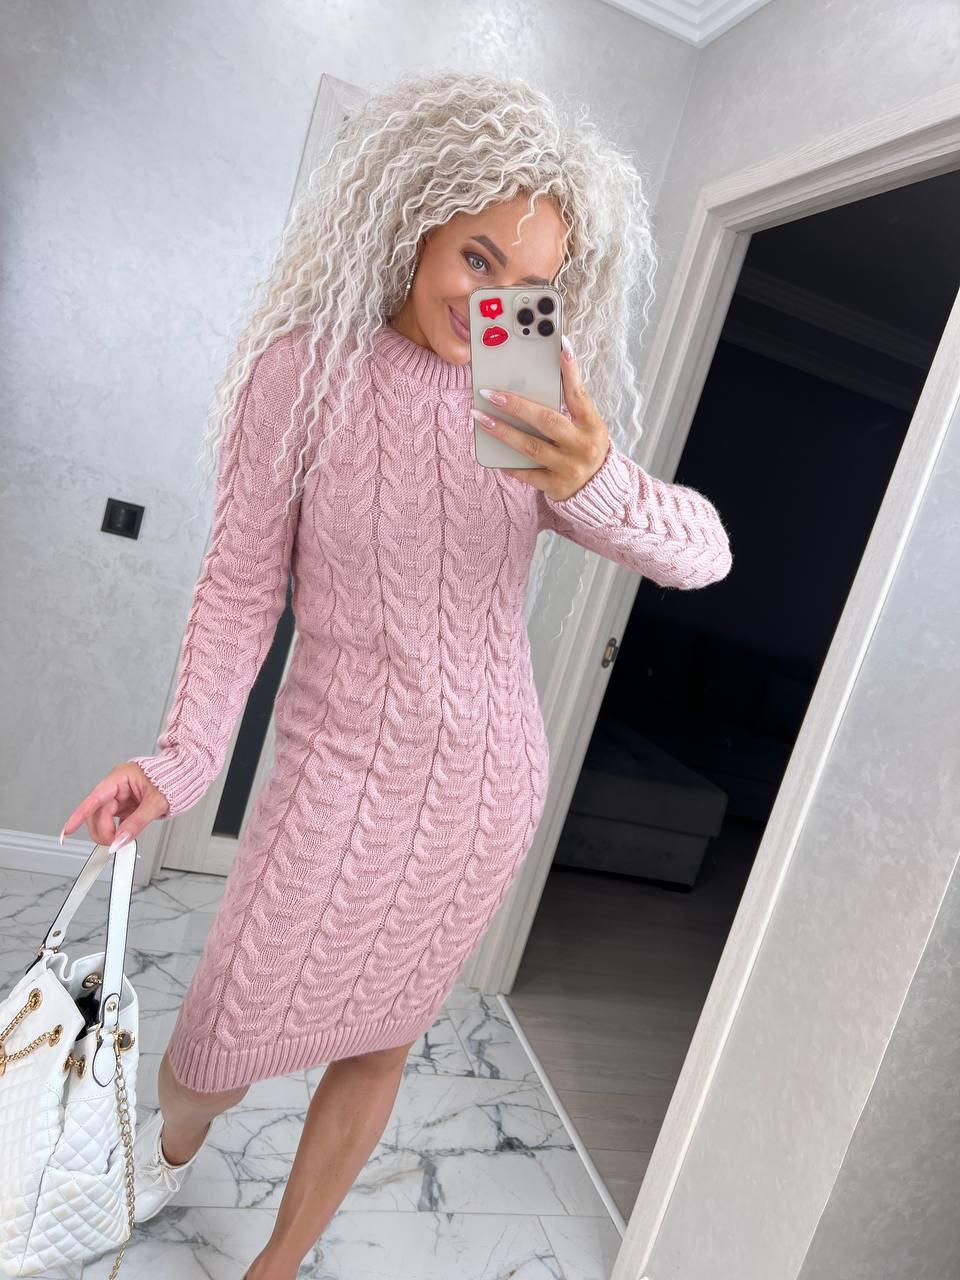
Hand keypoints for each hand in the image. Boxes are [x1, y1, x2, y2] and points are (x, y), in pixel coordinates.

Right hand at [59, 762, 169, 852]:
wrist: (188, 774)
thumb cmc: (174, 779)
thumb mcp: (156, 803)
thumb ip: (136, 824)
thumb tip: (119, 841)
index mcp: (120, 777)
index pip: (94, 798)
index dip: (78, 815)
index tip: (67, 831)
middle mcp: (117, 785)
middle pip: (97, 812)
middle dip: (102, 830)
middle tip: (113, 845)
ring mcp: (121, 795)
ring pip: (104, 818)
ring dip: (108, 832)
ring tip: (120, 841)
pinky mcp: (127, 805)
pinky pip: (115, 820)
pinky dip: (116, 831)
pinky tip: (121, 836)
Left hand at [471, 336, 609, 500]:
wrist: (597, 489)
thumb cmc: (585, 447)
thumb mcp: (587, 426)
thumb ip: (569, 407)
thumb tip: (533, 382)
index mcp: (593, 426)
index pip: (579, 394)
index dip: (571, 370)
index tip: (561, 345)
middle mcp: (583, 446)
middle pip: (547, 420)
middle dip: (516, 406)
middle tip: (490, 393)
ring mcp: (569, 468)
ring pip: (531, 447)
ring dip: (502, 431)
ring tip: (479, 417)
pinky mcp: (555, 486)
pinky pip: (527, 473)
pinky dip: (508, 462)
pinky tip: (490, 450)